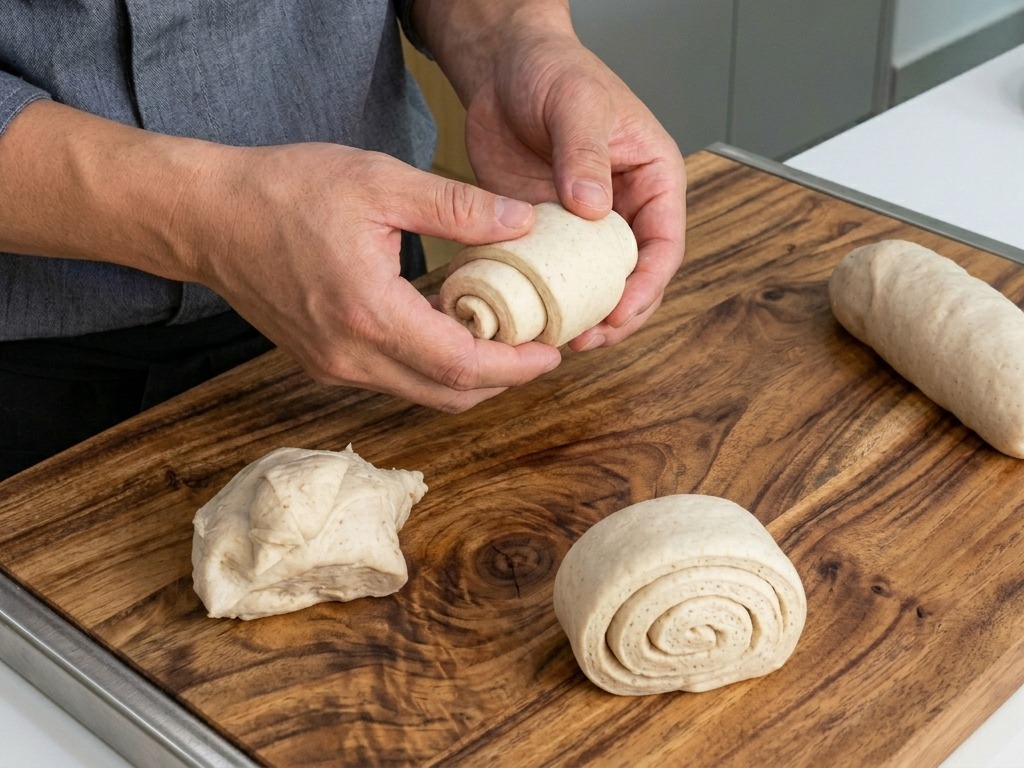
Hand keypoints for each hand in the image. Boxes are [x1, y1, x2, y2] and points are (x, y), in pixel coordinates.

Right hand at [185, 142, 562, 410]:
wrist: (208, 217)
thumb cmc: (284, 191)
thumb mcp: (379, 181)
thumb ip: (456, 206)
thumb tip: (522, 223)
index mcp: (369, 314)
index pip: (462, 366)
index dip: (516, 367)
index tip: (552, 353)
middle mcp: (350, 356)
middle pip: (448, 395)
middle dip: (502, 381)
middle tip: (537, 350)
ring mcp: (334, 366)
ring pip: (421, 393)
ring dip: (468, 376)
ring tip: (502, 338)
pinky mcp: (323, 363)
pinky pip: (392, 380)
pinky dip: (431, 367)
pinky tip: (448, 329)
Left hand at [416, 1, 686, 351]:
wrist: (502, 68)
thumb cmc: (553, 70)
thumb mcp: (576, 103)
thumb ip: (585, 154)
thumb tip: (594, 209)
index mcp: (653, 177)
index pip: (664, 243)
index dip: (647, 285)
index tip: (620, 312)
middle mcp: (625, 207)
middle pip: (636, 277)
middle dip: (619, 316)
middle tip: (589, 341)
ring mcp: (586, 224)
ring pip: (597, 284)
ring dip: (585, 315)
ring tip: (563, 340)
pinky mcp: (548, 231)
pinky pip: (554, 274)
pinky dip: (548, 298)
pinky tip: (533, 316)